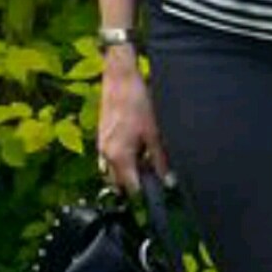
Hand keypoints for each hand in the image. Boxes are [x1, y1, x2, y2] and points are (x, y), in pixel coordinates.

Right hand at [97, 44, 171, 193]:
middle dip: (137, 183)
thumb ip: (160, 159)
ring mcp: (102, 146)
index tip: (161, 191)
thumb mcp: (154, 132)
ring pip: (115, 171)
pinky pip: (112, 158)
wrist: (119, 78)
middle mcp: (106, 155)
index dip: (147, 193)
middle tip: (157, 175)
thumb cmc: (137, 102)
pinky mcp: (102, 137)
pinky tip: (140, 146)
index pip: (131, 188)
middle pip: (121, 183)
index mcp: (119, 156)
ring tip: (149, 158)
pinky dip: (125, 159)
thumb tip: (168, 181)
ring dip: (130, 171)